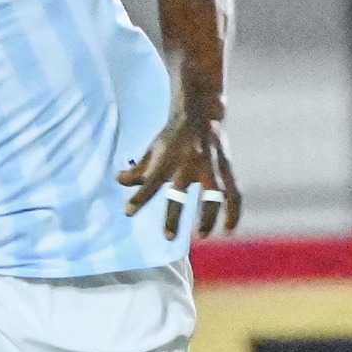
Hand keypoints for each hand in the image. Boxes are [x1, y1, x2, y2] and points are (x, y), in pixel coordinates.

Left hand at [117, 97, 241, 241]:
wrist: (200, 113)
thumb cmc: (172, 137)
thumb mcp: (152, 150)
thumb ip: (137, 169)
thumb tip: (118, 180)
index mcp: (167, 160)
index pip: (150, 183)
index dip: (139, 198)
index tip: (127, 212)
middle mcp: (188, 165)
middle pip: (180, 194)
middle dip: (174, 215)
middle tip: (168, 237)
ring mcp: (210, 167)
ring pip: (212, 196)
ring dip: (208, 218)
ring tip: (201, 236)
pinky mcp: (226, 169)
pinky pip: (234, 194)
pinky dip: (234, 212)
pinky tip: (229, 229)